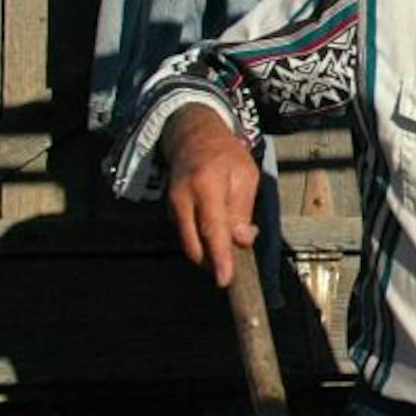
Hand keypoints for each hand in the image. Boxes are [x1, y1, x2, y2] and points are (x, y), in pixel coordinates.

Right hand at [161, 105, 259, 288]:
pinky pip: (186, 234)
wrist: (193, 136)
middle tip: (233, 269)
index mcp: (206, 186)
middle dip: (212, 263)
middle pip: (194, 244)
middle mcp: (183, 198)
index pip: (212, 229)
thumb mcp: (245, 175)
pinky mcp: (170, 210)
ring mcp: (173, 205)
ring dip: (208, 253)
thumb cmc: (225, 155)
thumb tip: (242, 240)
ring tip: (229, 249)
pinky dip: (201, 242)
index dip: (219, 257)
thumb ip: (242, 209)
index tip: (225, 279)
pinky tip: (217, 237)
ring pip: (189, 243)